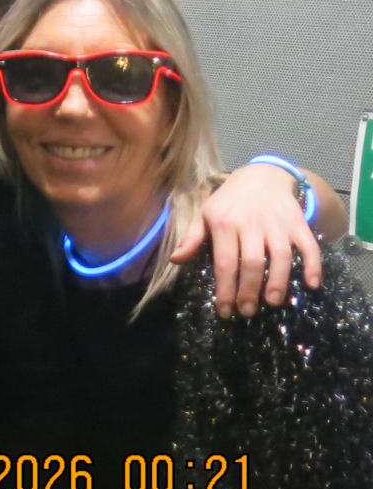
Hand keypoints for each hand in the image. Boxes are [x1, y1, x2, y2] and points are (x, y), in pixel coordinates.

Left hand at [171, 163, 318, 318]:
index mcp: (224, 224)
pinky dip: (313, 265)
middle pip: (252, 263)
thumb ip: (191, 238)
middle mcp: (252, 225)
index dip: (225, 290)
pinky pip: (309, 246)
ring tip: (272, 302)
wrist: (262, 176)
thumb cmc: (229, 201)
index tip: (225, 311)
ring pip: (280, 257)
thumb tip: (175, 261)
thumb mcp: (204, 214)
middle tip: (248, 312)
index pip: (225, 263)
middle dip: (250, 291)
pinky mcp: (298, 223)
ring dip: (278, 282)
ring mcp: (277, 224)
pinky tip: (311, 285)